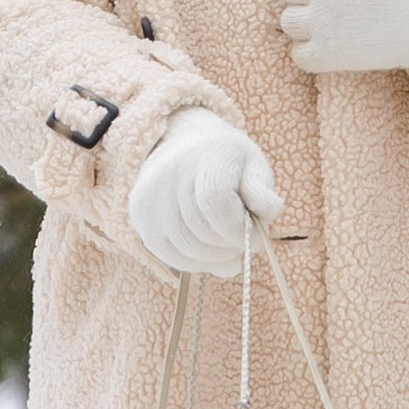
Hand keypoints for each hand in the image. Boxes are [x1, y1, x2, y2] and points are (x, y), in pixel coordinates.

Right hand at [126, 109, 282, 274]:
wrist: (183, 145)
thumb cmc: (226, 161)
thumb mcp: (253, 166)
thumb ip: (262, 192)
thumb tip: (267, 213)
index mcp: (205, 156)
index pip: (216, 203)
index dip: (239, 230)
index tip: (258, 238)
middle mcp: (170, 175)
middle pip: (201, 231)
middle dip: (230, 247)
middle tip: (242, 245)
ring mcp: (151, 198)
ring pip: (186, 249)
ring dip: (214, 259)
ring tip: (228, 248)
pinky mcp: (141, 218)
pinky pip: (169, 255)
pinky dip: (194, 262)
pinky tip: (209, 253)